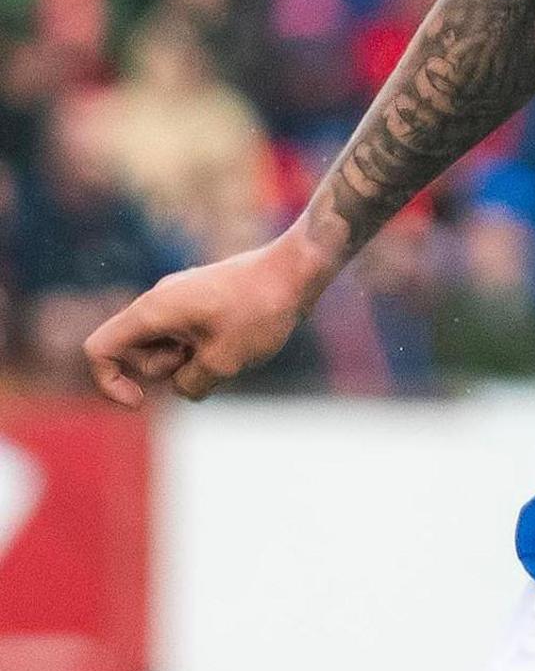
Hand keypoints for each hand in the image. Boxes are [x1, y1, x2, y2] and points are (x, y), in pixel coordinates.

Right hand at [84, 229, 337, 406]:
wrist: (298, 268)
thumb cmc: (260, 310)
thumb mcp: (223, 361)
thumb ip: (191, 384)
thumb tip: (185, 386)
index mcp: (152, 311)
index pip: (99, 349)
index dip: (108, 382)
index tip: (140, 402)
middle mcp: (159, 301)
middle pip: (136, 353)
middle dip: (166, 370)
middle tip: (208, 358)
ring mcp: (181, 298)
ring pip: (166, 346)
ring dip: (191, 360)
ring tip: (232, 345)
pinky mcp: (204, 300)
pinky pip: (189, 335)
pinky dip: (206, 347)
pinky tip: (241, 339)